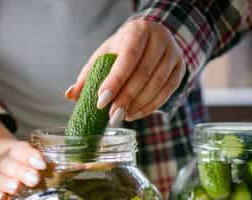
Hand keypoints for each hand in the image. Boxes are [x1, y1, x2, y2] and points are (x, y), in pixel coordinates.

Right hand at [0, 116, 45, 199]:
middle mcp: (3, 164)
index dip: (30, 156)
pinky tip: (0, 199)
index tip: (42, 164)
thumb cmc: (23, 166)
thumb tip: (73, 166)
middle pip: (8, 164)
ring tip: (15, 187)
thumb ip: (51, 164)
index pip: (21, 150)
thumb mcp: (35, 160)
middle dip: (20, 171)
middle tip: (33, 179)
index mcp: (16, 153)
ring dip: (5, 183)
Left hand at [66, 19, 185, 123]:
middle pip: (143, 73)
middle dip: (126, 98)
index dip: (115, 81)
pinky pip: (167, 92)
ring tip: (121, 117)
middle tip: (111, 116)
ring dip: (138, 105)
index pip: (127, 58)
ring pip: (157, 85)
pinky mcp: (180, 68)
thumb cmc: (123, 48)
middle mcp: (159, 39)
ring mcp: (173, 54)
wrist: (152, 39)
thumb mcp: (105, 55)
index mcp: (137, 31)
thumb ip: (88, 75)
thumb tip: (70, 95)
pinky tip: (134, 114)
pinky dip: (150, 107)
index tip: (101, 101)